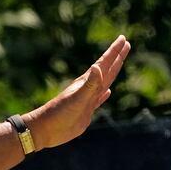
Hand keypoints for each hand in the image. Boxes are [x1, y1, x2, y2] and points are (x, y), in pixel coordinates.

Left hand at [25, 35, 130, 150]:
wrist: (45, 130)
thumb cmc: (59, 113)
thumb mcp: (77, 98)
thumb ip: (89, 84)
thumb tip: (97, 66)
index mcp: (86, 83)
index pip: (104, 64)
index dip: (114, 52)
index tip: (123, 39)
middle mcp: (87, 89)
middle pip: (106, 70)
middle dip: (116, 57)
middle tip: (125, 44)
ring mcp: (87, 100)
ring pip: (104, 83)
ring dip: (112, 73)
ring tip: (119, 63)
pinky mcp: (86, 112)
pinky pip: (98, 100)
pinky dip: (104, 95)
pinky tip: (108, 92)